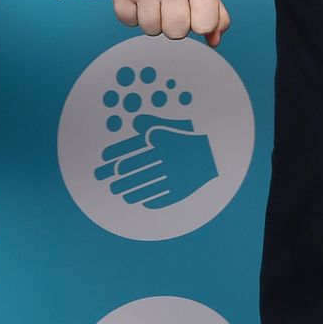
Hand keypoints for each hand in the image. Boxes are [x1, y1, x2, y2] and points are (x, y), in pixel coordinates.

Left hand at [92, 115, 218, 208]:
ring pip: (148, 186)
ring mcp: (175, 176)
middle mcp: (167, 160)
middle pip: (137, 170)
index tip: (104, 160)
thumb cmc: (190, 137)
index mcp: (162, 142)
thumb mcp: (173, 126)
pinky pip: (164, 197)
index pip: (134, 150)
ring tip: (120, 193)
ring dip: (131, 191)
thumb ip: (154, 124)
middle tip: (108, 182)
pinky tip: (142, 202)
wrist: (218, 151)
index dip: (117, 154)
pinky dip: (151, 200)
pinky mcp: (183, 190)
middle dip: (120, 177)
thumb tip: (136, 121)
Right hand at [104, 0, 230, 47]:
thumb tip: (214, 39)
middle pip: (177, 32)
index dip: (200, 23)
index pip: (206, 26)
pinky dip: (132, 13)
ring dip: (152, 19)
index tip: (195, 11)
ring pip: (151, 30)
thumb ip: (216, 12)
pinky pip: (128, 21)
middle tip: (172, 3)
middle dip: (174, 23)